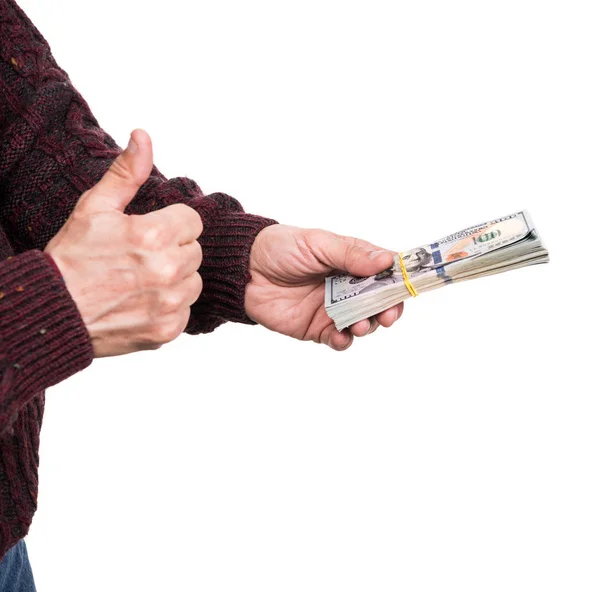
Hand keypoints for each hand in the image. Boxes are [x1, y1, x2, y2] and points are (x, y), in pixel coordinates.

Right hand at [44, 129, 203, 357]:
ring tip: (142, 281)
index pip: (192, 221)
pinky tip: (142, 303)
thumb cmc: (72, 258)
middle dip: (173, 250)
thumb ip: (127, 173)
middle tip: (141, 258)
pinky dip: (169, 307)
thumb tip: (143, 137)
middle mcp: (167, 270)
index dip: (171, 224)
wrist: (54, 312)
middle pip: (195, 251)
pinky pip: (186, 310)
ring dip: (175, 279)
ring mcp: (169, 303)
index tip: (150, 233)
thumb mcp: (95, 207)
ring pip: (194, 281)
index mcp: (154, 235)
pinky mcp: (168, 329)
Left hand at [245, 225, 403, 349]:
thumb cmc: (281, 248)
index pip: (384, 272)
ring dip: (367, 326)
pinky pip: (338, 339)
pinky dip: (344, 341)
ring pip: (362, 322)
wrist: (245, 271)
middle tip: (387, 315)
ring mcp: (332, 309)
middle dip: (387, 310)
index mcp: (351, 261)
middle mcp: (346, 287)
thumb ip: (350, 254)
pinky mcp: (317, 328)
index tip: (406, 289)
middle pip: (378, 302)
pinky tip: (341, 337)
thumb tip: (387, 260)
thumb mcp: (317, 244)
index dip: (397, 282)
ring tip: (360, 325)